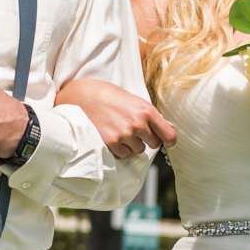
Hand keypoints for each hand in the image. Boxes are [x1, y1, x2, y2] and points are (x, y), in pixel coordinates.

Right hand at [53, 76, 177, 159]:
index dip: (169, 140)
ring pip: (137, 150)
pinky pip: (123, 154)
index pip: (169, 135)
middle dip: (146, 139)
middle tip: (134, 130)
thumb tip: (165, 129)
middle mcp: (138, 124)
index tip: (167, 141)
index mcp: (146, 111)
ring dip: (131, 145)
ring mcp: (124, 135)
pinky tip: (111, 136)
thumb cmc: (107, 95)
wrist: (81, 96)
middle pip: (154, 144)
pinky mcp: (111, 143)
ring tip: (119, 131)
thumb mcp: (133, 99)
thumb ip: (148, 115)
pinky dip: (119, 149)